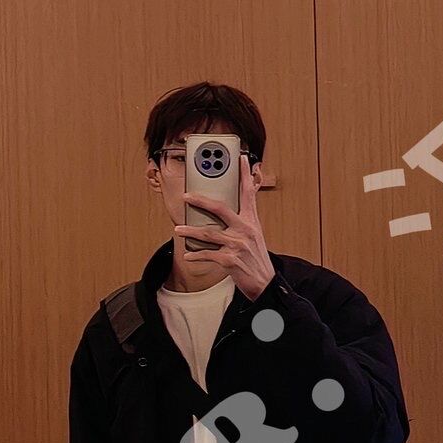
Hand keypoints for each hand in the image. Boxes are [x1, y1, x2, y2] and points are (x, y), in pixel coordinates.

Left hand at [175, 155, 274, 299]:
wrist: (265, 283)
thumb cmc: (256, 258)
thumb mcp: (255, 235)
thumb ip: (242, 220)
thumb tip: (225, 210)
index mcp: (252, 221)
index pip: (249, 193)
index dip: (244, 175)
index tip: (239, 159)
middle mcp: (245, 229)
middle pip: (220, 208)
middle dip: (201, 200)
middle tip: (186, 197)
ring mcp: (237, 245)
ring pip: (208, 233)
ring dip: (190, 231)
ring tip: (178, 229)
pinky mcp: (230, 260)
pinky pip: (208, 255)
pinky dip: (196, 255)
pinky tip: (187, 254)